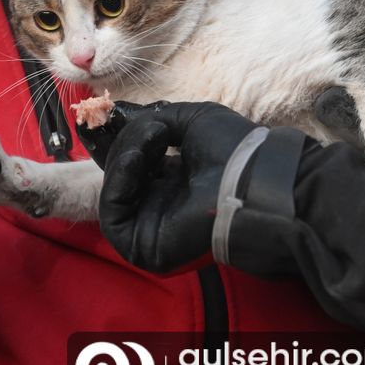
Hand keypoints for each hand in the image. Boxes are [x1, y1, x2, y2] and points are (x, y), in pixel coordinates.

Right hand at [98, 102, 258, 272]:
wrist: (252, 178)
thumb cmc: (232, 150)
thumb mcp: (192, 120)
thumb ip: (155, 119)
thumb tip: (122, 117)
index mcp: (178, 182)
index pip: (137, 164)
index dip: (126, 140)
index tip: (116, 117)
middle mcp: (163, 205)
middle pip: (122, 176)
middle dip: (126, 145)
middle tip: (148, 127)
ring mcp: (151, 228)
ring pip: (115, 192)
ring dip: (124, 157)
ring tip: (150, 138)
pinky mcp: (141, 247)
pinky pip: (112, 214)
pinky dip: (117, 181)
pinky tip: (135, 158)